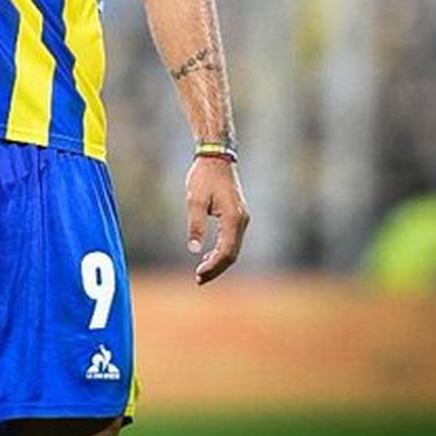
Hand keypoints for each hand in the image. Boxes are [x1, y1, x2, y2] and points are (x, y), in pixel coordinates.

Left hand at [185, 158, 248, 284]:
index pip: (226, 252)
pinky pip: (233, 239)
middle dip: (216, 268)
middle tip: (199, 279)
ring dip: (219, 261)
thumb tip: (194, 249)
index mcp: (233, 218)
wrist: (216, 156)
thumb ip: (196, 225)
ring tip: (202, 272)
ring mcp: (242, 218)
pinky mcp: (238, 215)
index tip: (198, 275)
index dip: (213, 266)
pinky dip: (222, 251)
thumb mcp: (195, 200)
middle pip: (232, 254)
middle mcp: (242, 220)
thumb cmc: (204, 176)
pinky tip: (209, 256)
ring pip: (233, 248)